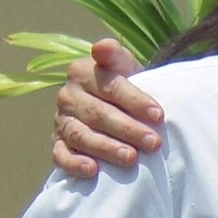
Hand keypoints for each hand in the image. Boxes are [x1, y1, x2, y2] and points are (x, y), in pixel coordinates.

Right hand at [53, 38, 159, 175]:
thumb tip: (102, 47)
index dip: (135, 101)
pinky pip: (61, 156)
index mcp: (82, 72)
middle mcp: (67, 96)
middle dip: (128, 129)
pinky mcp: (57, 144)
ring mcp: (61, 121)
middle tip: (154, 143)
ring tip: (131, 158)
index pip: (110, 86)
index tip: (159, 116)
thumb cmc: (125, 86)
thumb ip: (117, 56)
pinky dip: (74, 164)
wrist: (112, 105)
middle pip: (98, 114)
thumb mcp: (125, 66)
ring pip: (81, 136)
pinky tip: (93, 171)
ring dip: (106, 148)